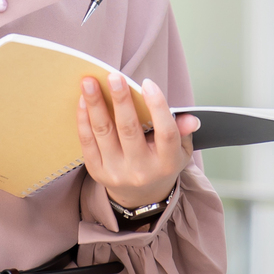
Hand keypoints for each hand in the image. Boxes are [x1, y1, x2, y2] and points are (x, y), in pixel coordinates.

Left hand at [75, 73, 197, 215]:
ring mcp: (117, 172)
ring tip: (89, 82)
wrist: (140, 197)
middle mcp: (141, 169)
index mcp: (167, 162)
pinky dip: (84, 120)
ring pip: (104, 132)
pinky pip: (88, 142)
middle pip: (129, 129)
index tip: (147, 83)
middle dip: (121, 100)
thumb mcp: (180, 151)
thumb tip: (191, 118)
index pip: (166, 133)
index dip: (158, 107)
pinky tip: (83, 101)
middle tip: (114, 76)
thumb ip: (183, 132)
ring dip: (95, 104)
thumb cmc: (160, 164)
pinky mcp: (98, 172)